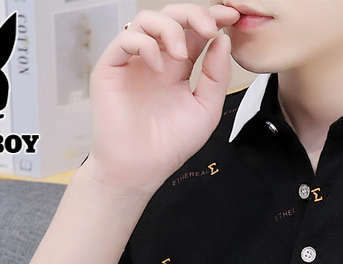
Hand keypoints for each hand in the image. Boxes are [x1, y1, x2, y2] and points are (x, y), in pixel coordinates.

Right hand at [84, 3, 240, 194]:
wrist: (140, 170)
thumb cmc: (170, 145)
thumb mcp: (205, 110)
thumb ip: (215, 76)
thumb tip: (222, 39)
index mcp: (179, 69)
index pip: (195, 33)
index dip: (212, 19)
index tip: (231, 17)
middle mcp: (156, 60)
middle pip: (173, 17)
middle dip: (193, 14)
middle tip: (210, 26)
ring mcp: (133, 61)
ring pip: (147, 20)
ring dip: (170, 28)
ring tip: (182, 53)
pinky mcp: (111, 67)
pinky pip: (126, 39)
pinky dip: (145, 45)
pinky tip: (159, 68)